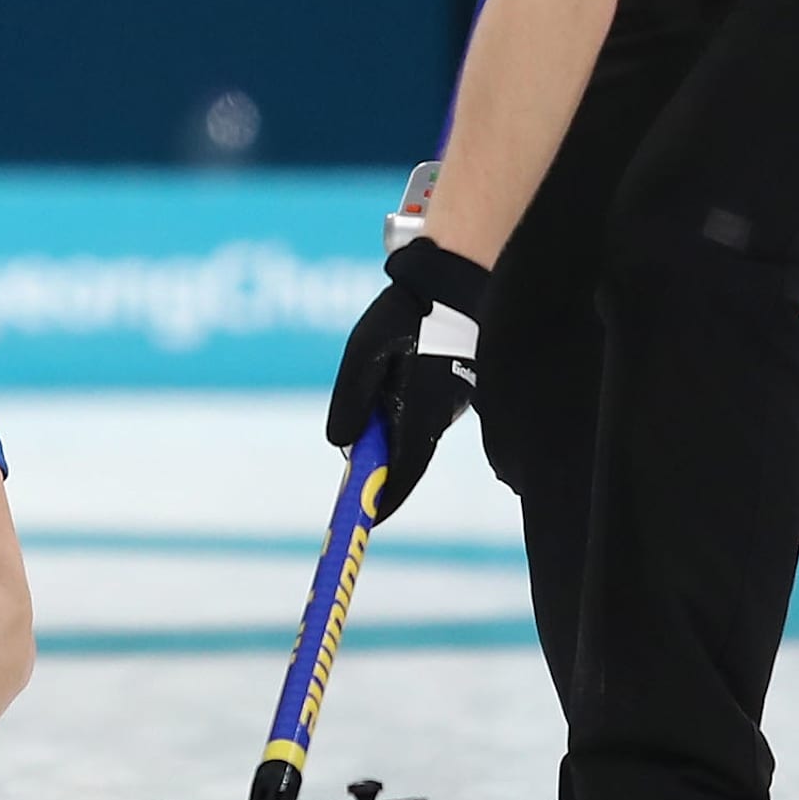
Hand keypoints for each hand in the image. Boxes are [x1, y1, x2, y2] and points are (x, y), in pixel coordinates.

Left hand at [326, 238, 487, 519]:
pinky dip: (403, 412)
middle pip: (405, 457)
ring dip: (389, 431)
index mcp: (420, 413)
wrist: (457, 282)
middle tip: (358, 470)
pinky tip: (395, 382)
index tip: (369, 517)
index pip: (402, 474)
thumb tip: (340, 447)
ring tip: (376, 397)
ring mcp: (449, 401)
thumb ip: (352, 400)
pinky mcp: (453, 385)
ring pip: (413, 432)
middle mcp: (439, 415)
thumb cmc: (409, 315)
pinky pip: (422, 411)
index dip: (385, 499)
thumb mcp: (366, 353)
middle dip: (381, 465)